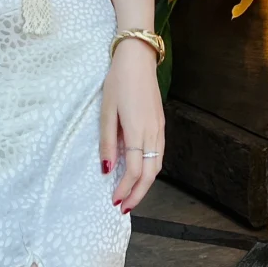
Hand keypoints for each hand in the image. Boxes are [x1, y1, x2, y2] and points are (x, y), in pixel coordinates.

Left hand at [100, 37, 164, 213]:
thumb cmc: (118, 82)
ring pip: (158, 165)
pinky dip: (152, 169)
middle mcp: (153, 132)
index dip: (126, 189)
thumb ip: (108, 142)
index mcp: (138, 130)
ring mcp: (159, 128)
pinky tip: (142, 173)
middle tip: (125, 208)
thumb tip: (107, 169)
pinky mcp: (161, 124)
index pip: (135, 170)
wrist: (138, 59)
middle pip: (151, 173)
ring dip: (146, 184)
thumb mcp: (106, 110)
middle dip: (138, 193)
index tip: (115, 201)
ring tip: (132, 195)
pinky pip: (159, 153)